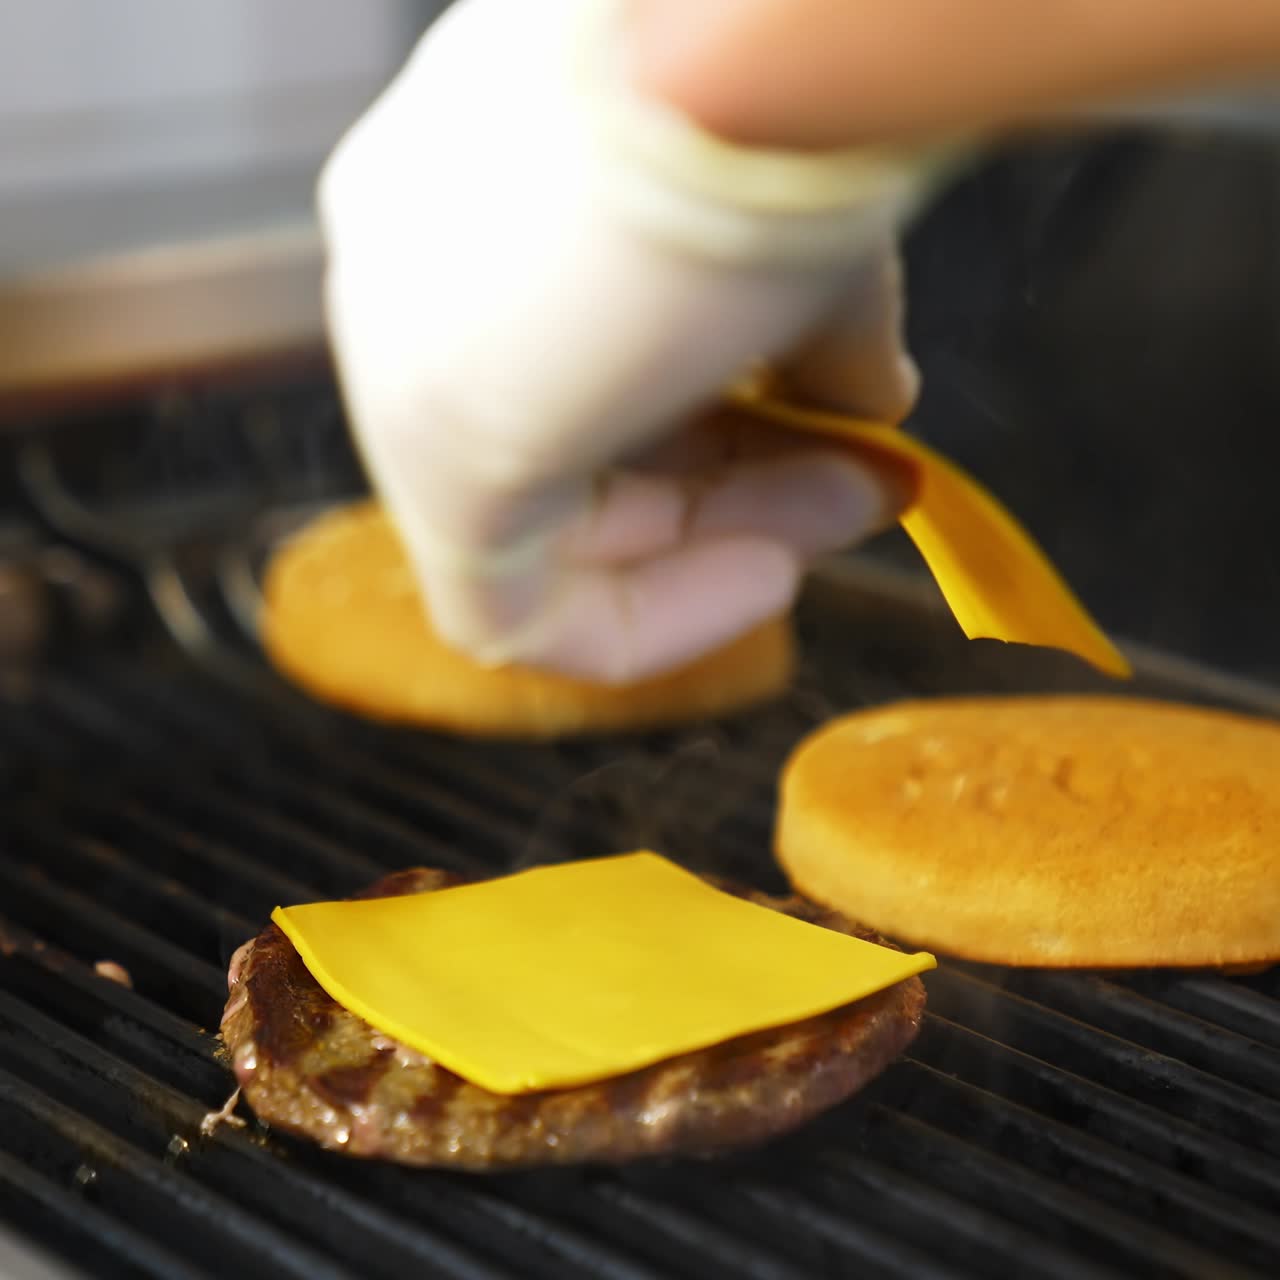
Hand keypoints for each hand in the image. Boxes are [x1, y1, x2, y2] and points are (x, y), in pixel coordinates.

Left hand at [319, 0, 934, 682]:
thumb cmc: (769, 92)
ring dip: (716, 536)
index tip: (838, 442)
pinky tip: (765, 575)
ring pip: (544, 530)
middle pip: (564, 457)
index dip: (721, 432)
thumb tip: (862, 406)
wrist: (759, 25)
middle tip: (862, 488)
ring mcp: (406, 369)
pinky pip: (509, 610)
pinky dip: (642, 621)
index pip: (579, 370)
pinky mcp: (440, 457)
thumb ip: (806, 339)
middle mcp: (411, 287)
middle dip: (736, 492)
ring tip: (849, 499)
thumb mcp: (788, 228)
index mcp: (470, 205)